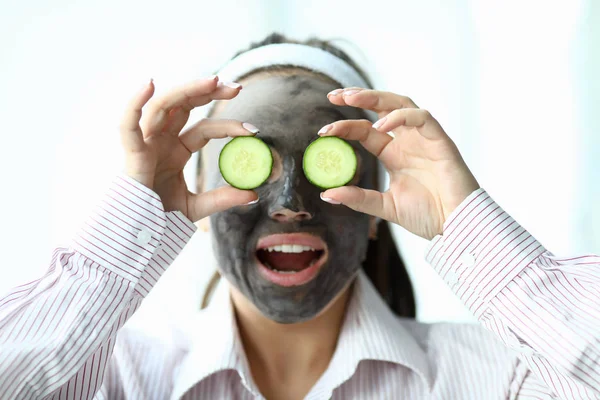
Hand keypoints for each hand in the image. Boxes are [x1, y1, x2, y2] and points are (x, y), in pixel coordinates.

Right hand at [120, 76, 257, 221]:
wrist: (137, 238)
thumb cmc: (160, 219)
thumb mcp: (196, 207)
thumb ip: (222, 198)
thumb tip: (253, 195)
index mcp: (177, 151)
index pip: (205, 129)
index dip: (229, 126)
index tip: (254, 130)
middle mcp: (162, 141)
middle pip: (185, 106)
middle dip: (209, 93)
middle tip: (236, 88)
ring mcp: (146, 144)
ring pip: (164, 106)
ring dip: (187, 90)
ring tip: (214, 81)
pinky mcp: (131, 153)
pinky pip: (128, 125)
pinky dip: (135, 104)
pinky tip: (149, 85)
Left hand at [320, 88, 479, 239]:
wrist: (456, 226)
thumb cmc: (427, 215)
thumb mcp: (384, 206)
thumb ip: (358, 198)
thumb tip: (326, 194)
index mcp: (393, 154)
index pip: (365, 131)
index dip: (344, 127)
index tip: (322, 131)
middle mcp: (407, 141)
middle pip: (381, 107)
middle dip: (358, 97)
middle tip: (333, 95)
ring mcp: (423, 138)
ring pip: (401, 103)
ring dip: (376, 97)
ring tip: (351, 97)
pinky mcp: (440, 140)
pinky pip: (421, 117)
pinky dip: (401, 116)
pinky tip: (380, 124)